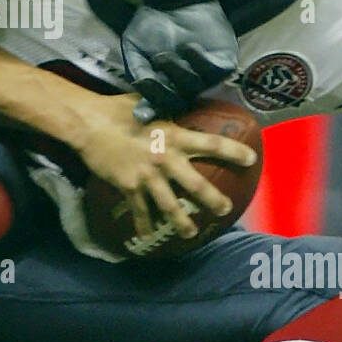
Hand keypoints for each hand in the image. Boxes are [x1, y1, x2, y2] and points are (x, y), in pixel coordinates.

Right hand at [73, 92, 257, 239]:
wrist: (90, 124)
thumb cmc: (118, 109)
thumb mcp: (150, 105)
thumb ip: (168, 112)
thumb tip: (183, 105)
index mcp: (175, 135)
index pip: (212, 144)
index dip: (234, 152)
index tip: (251, 159)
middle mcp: (165, 158)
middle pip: (196, 185)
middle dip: (213, 200)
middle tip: (225, 209)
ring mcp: (147, 175)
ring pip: (170, 206)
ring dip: (182, 222)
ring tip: (191, 233)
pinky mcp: (129, 186)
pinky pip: (140, 210)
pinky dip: (143, 225)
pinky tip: (146, 237)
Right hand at [122, 0, 238, 120]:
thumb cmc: (152, 25)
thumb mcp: (134, 47)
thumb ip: (137, 68)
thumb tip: (140, 88)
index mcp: (164, 85)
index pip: (158, 104)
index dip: (150, 111)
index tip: (140, 116)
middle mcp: (185, 85)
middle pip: (177, 102)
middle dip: (162, 92)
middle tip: (150, 76)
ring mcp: (205, 76)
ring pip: (194, 87)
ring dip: (178, 73)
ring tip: (165, 55)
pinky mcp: (223, 63)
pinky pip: (214, 71)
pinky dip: (199, 61)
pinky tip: (188, 47)